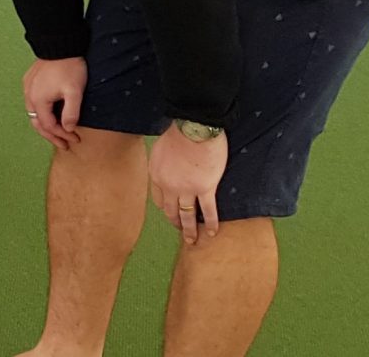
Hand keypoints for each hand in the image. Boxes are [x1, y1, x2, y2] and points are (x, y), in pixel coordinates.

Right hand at [22, 57, 86, 150]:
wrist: (60, 45)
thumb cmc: (69, 67)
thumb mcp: (75, 92)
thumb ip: (71, 113)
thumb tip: (68, 129)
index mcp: (39, 100)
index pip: (49, 126)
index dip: (62, 135)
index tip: (74, 140)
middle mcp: (29, 96)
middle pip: (37, 123)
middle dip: (51, 136)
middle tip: (64, 144)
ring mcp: (27, 88)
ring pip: (33, 113)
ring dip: (45, 125)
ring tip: (57, 132)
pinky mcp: (29, 81)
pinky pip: (32, 102)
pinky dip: (41, 112)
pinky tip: (49, 113)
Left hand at [150, 124, 226, 243]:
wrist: (194, 129)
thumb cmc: (179, 132)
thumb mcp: (161, 147)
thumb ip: (164, 160)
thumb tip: (169, 162)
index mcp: (156, 174)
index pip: (158, 197)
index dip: (165, 205)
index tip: (169, 210)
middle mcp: (169, 186)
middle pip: (170, 209)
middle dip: (175, 221)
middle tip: (179, 229)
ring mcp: (187, 189)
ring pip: (187, 214)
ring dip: (189, 228)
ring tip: (192, 239)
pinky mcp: (205, 189)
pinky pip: (208, 210)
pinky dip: (211, 223)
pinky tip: (212, 232)